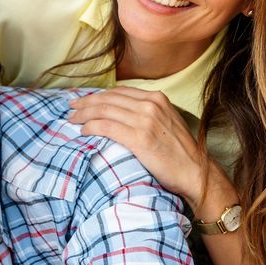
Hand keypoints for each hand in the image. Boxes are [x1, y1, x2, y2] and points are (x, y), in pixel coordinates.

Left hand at [68, 88, 205, 210]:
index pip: (119, 92)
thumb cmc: (179, 152)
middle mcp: (150, 105)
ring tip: (72, 120)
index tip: (84, 100)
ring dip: (84, 114)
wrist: (194, 172)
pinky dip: (91, 127)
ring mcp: (145, 120)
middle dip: (86, 102)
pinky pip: (106, 126)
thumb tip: (121, 113)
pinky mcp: (139, 137)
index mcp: (157, 98)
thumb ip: (147, 113)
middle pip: (108, 98)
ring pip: (104, 110)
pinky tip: (83, 131)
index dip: (98, 95)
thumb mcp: (166, 122)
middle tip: (71, 108)